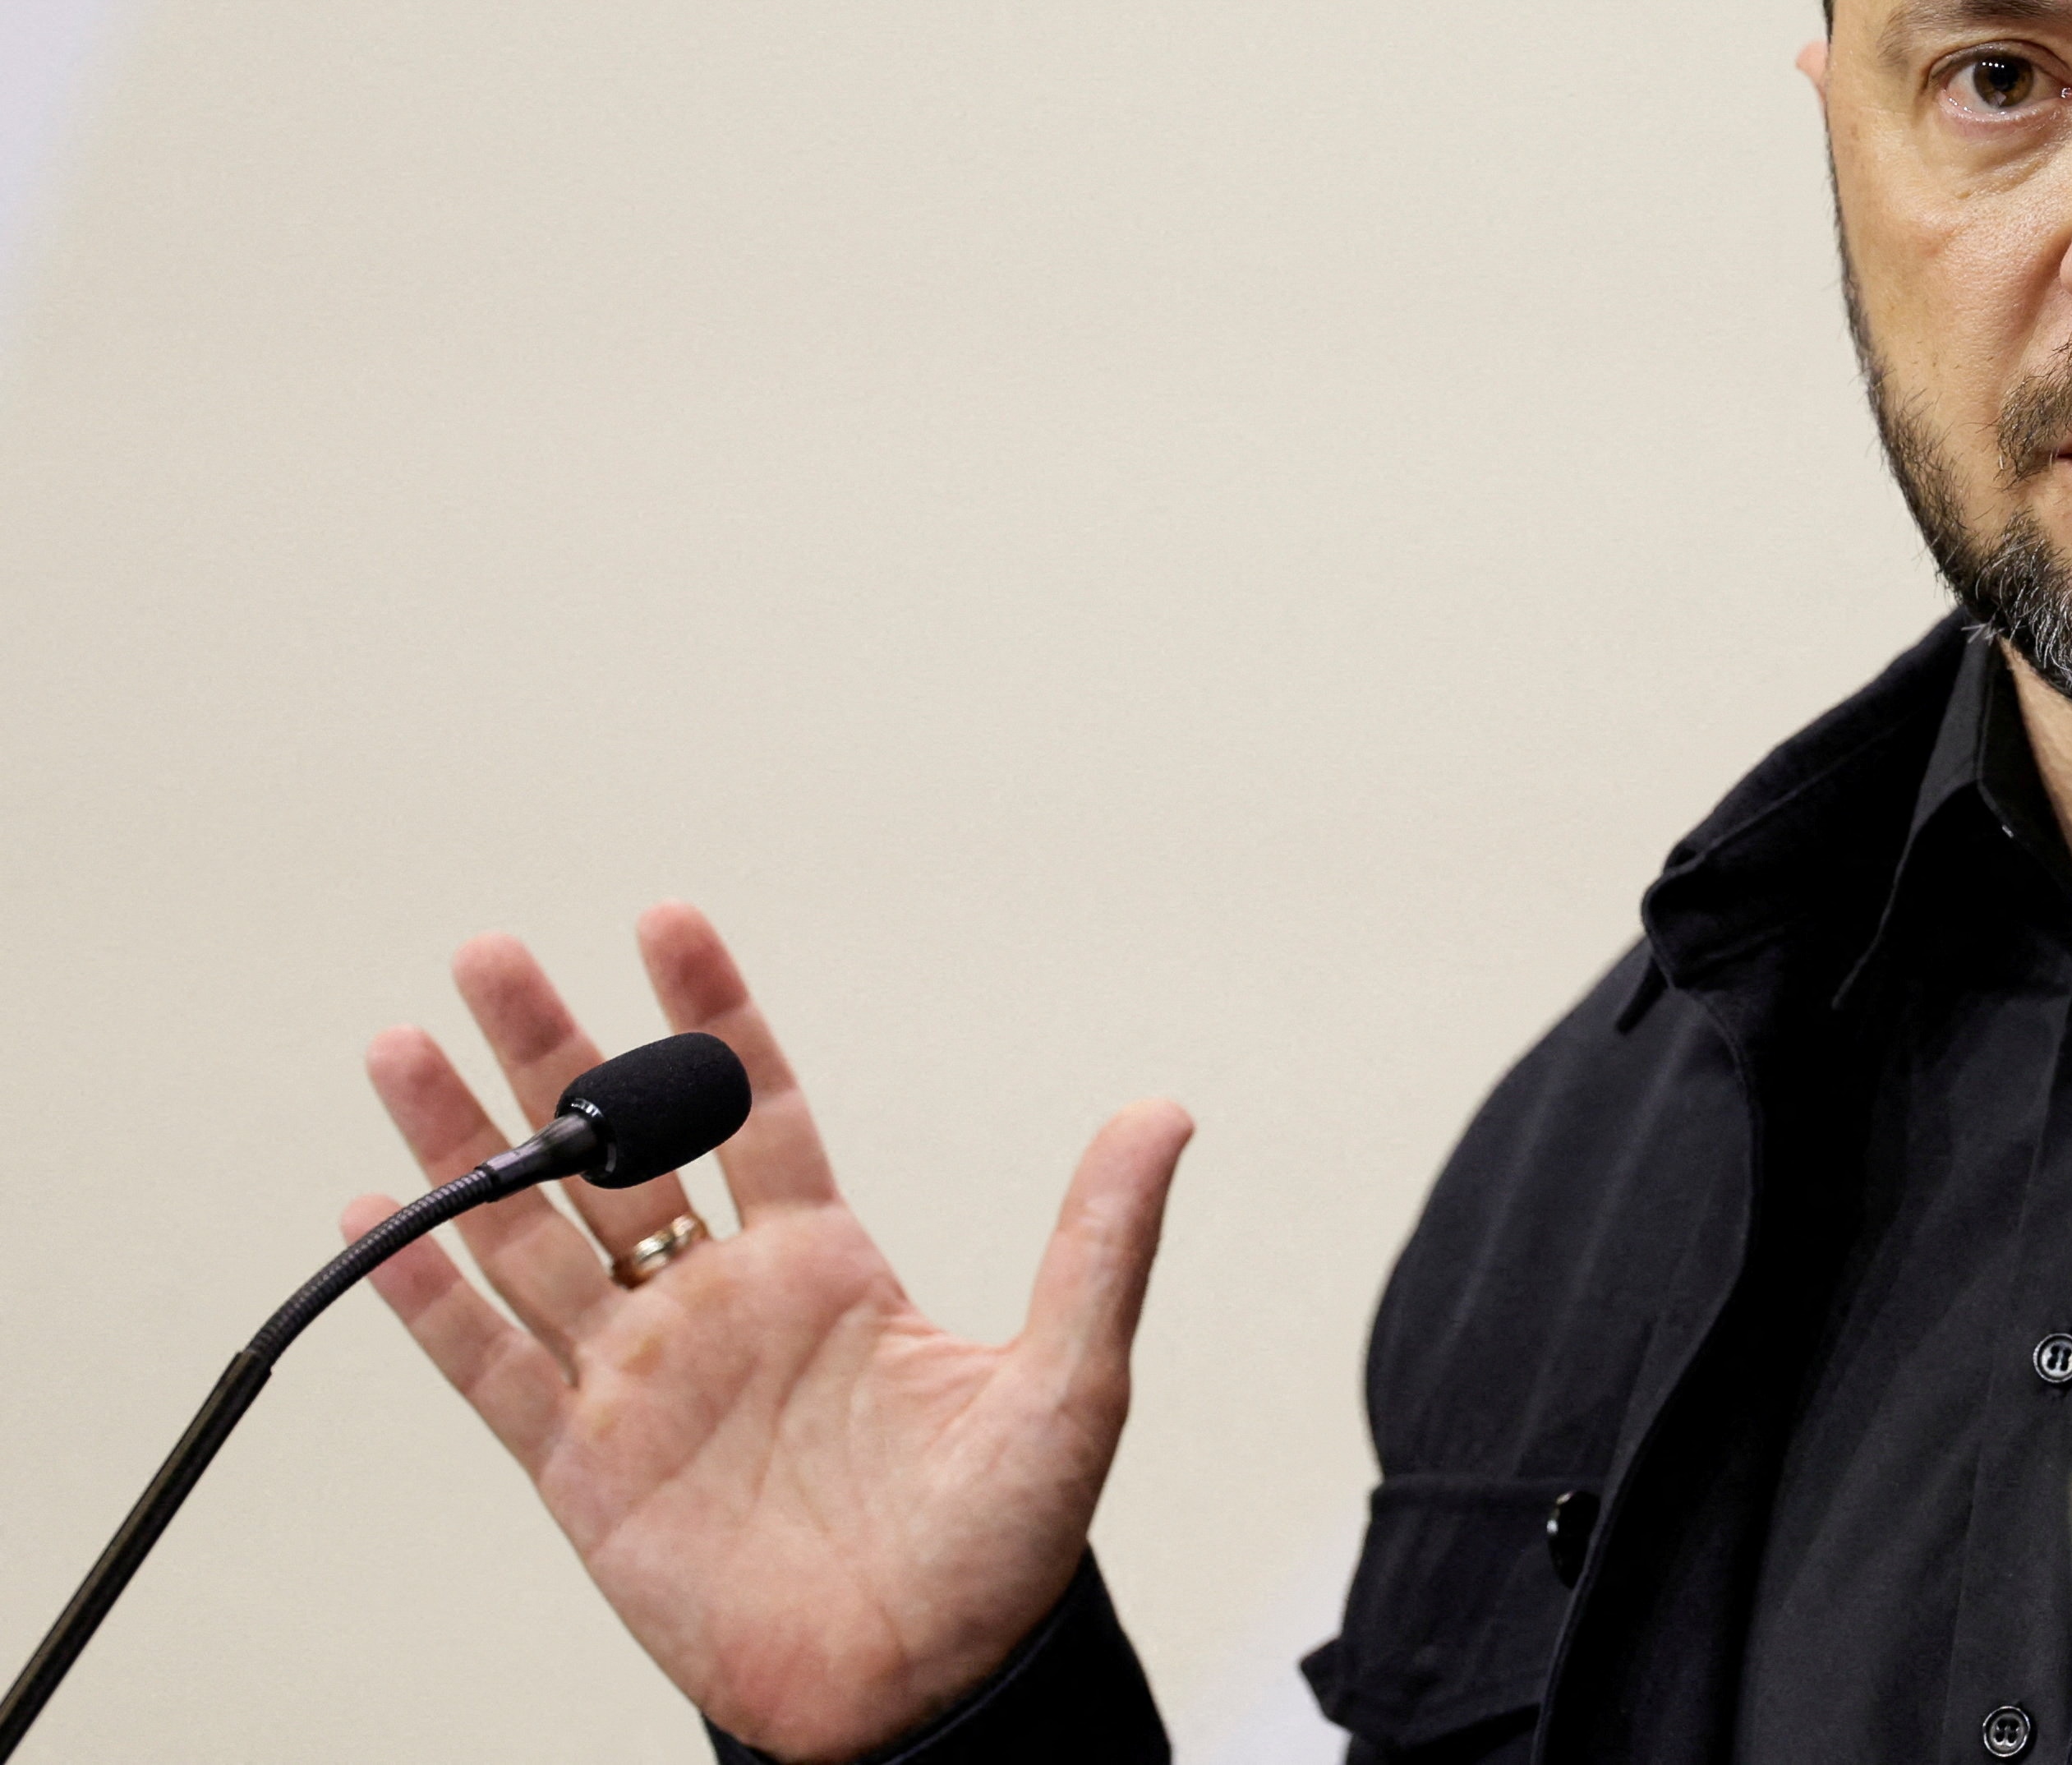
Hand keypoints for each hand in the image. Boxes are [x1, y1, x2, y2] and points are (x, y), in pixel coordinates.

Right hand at [343, 905, 1192, 1762]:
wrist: (925, 1691)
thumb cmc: (1003, 1546)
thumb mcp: (1069, 1377)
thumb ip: (1099, 1241)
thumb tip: (1164, 1111)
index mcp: (826, 1266)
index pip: (757, 1108)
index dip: (711, 1016)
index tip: (668, 918)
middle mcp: (722, 1305)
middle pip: (619, 1150)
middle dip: (556, 1052)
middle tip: (490, 951)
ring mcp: (645, 1378)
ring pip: (533, 1235)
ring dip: (467, 1146)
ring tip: (402, 1047)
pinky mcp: (585, 1466)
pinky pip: (489, 1364)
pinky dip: (428, 1291)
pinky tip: (373, 1215)